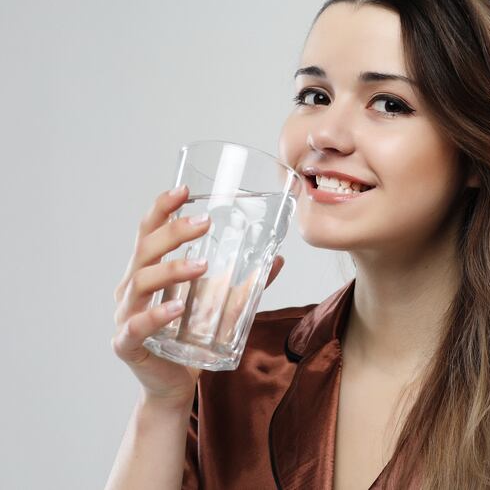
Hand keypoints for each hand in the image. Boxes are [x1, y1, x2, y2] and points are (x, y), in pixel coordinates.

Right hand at [111, 185, 284, 408]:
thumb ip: (244, 283)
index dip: (162, 208)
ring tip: (202, 266)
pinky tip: (177, 308)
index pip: (148, 231)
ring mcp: (125, 315)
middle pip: (145, 249)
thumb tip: (277, 259)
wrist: (173, 386)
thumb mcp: (218, 305)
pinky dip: (156, 315)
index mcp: (146, 271)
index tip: (184, 190)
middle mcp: (130, 288)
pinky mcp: (126, 344)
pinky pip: (135, 327)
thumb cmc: (189, 338)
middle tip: (205, 223)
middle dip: (174, 231)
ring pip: (140, 282)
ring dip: (172, 269)